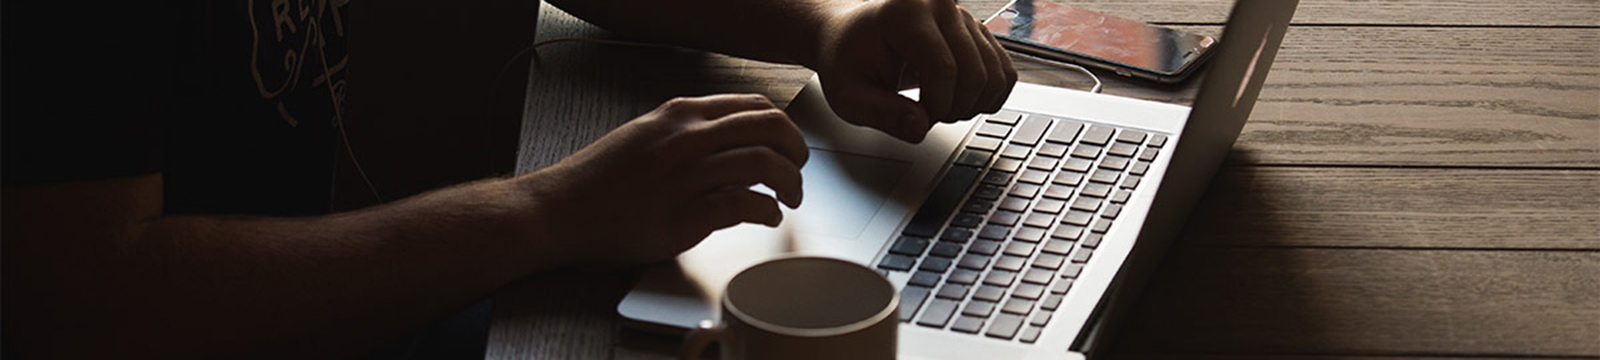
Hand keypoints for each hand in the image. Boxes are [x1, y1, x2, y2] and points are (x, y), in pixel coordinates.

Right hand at [520, 94, 808, 265]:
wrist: (559, 211)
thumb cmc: (599, 180)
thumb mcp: (645, 135)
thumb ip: (686, 132)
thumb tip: (730, 138)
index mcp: (679, 114)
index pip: (753, 106)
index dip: (782, 126)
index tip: (788, 144)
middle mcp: (687, 138)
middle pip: (770, 128)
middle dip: (797, 149)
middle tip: (800, 169)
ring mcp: (687, 175)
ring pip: (764, 163)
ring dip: (790, 183)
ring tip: (790, 198)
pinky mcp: (685, 215)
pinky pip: (745, 205)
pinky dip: (768, 212)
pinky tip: (768, 217)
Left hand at [810, 0, 1017, 142]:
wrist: (851, 36)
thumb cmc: (847, 60)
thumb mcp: (849, 95)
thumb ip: (882, 114)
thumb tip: (919, 128)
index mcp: (904, 12)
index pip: (942, 68)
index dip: (935, 106)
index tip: (917, 118)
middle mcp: (940, 4)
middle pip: (974, 72)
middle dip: (955, 108)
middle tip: (928, 115)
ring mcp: (963, 15)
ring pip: (995, 74)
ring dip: (973, 105)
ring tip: (941, 107)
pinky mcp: (977, 31)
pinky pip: (1004, 70)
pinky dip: (989, 96)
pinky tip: (960, 101)